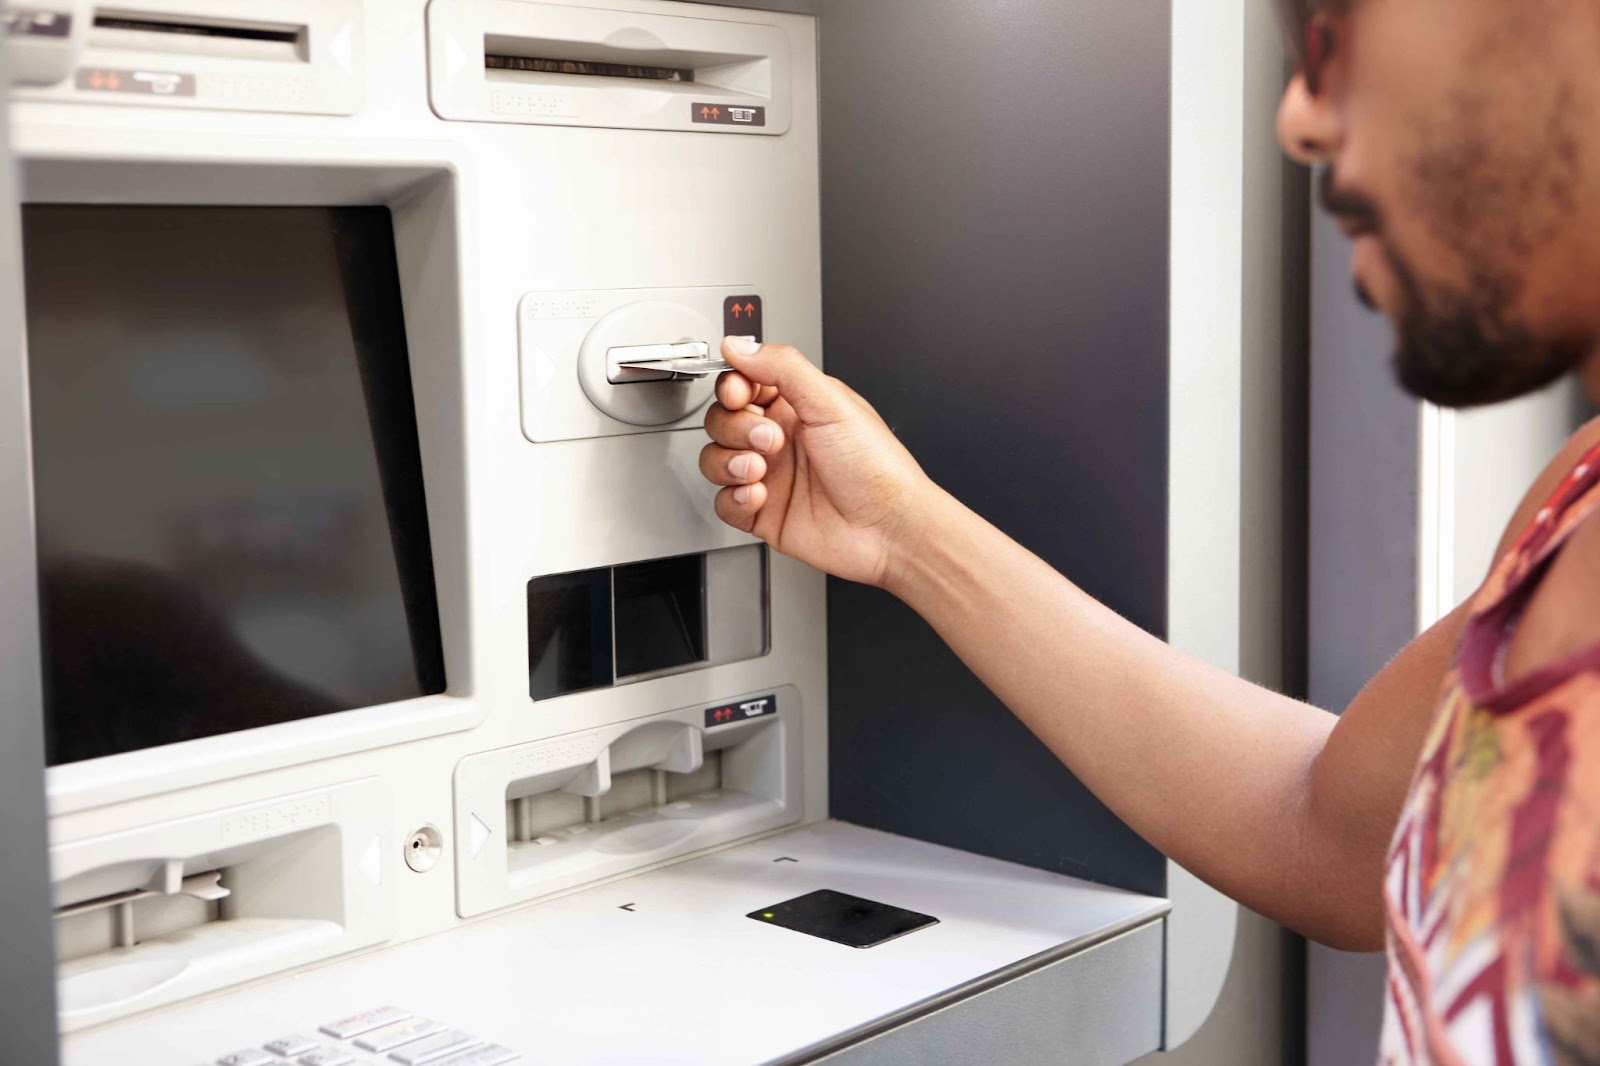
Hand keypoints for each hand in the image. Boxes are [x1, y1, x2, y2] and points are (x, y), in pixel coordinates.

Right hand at [700, 336, 934, 587]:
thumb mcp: (831, 403)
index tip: (740, 395)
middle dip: (736, 428)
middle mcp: (779, 439)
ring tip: (759, 470)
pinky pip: (723, 502)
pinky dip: (734, 499)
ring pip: (715, 460)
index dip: (733, 387)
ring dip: (729, 463)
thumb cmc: (877, 468)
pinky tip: (759, 496)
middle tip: (769, 440)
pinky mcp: (762, 513)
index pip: (743, 384)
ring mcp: (769, 476)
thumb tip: (739, 344)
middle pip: (722, 420)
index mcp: (796, 406)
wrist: (889, 528)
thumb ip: (782, 367)